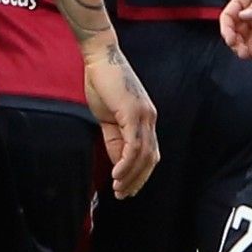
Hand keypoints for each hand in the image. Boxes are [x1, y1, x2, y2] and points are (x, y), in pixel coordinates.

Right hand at [83, 36, 159, 198]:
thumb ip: (114, 137)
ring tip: (118, 188)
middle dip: (138, 180)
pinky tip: (116, 174)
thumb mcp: (108, 116)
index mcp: (145, 118)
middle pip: (151, 158)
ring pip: (143, 155)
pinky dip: (126, 163)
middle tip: (123, 194)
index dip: (140, 173)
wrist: (100, 57)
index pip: (149, 153)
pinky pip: (134, 145)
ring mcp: (144, 116)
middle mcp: (150, 118)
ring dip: (131, 176)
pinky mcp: (133, 113)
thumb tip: (117, 161)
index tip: (127, 188)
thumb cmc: (102, 82)